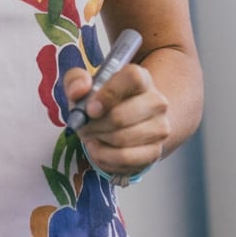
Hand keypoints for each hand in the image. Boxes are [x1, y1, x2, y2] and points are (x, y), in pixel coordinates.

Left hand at [61, 62, 169, 184]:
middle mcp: (156, 101)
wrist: (121, 126)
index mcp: (142, 79)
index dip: (108, 93)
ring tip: (92, 136)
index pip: (132, 78)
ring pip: (122, 138)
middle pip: (121, 116)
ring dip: (98, 140)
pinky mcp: (155, 151)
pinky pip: (125, 158)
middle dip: (94, 125)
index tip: (90, 109)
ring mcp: (159, 128)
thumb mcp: (84, 87)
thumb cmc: (101, 103)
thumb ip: (76, 81)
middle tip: (84, 126)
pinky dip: (105, 156)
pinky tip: (99, 149)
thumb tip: (79, 90)